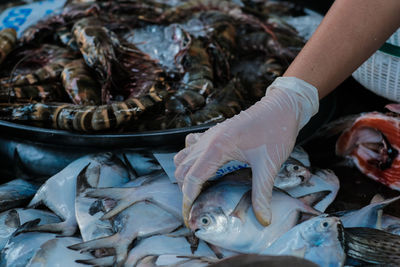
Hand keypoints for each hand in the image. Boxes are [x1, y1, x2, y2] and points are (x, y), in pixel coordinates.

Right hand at [174, 77, 318, 225]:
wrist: (281, 107)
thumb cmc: (276, 131)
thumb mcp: (269, 165)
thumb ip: (262, 193)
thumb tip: (263, 218)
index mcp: (217, 147)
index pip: (192, 178)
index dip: (188, 200)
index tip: (190, 217)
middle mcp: (207, 140)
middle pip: (182, 170)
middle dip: (186, 190)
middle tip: (199, 206)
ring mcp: (208, 135)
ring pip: (182, 158)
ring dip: (186, 175)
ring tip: (201, 190)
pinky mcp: (213, 134)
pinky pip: (190, 147)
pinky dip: (190, 161)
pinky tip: (206, 169)